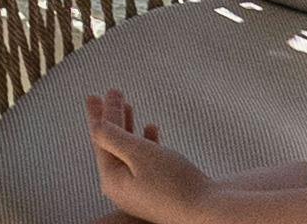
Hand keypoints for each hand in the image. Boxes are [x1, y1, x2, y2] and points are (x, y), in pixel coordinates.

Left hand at [85, 88, 209, 222]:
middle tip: (110, 95)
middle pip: (113, 145)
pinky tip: (152, 128)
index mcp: (112, 180)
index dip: (100, 115)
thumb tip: (96, 126)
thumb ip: (112, 137)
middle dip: (112, 118)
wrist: (212, 213)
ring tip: (128, 106)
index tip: (94, 95)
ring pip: (130, 152)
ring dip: (128, 127)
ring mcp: (141, 192)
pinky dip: (147, 142)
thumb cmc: (174, 183)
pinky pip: (146, 162)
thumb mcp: (137, 154)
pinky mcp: (160, 192)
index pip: (101, 140)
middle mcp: (123, 189)